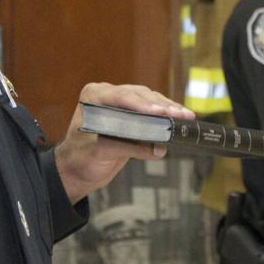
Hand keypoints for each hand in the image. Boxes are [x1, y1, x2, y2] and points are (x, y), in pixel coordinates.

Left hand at [53, 83, 194, 203]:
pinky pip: (152, 110)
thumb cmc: (80, 159)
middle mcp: (107, 94)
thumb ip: (126, 147)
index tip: (158, 112)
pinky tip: (180, 119)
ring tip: (186, 117)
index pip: (121, 96)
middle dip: (162, 106)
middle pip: (139, 96)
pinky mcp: (132, 113)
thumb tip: (156, 149)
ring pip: (149, 100)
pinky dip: (166, 116)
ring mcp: (121, 102)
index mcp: (94, 96)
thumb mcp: (99, 153)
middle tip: (180, 115)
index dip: (141, 104)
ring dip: (169, 109)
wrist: (77, 170)